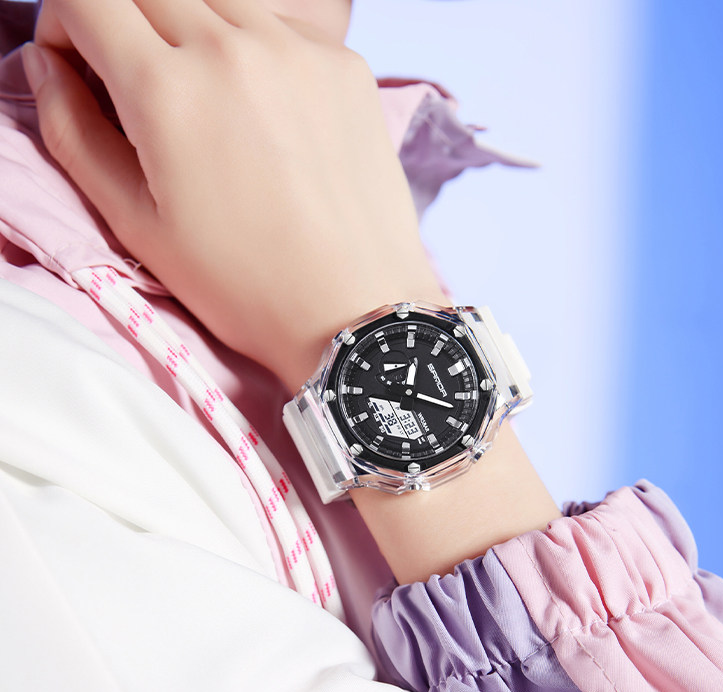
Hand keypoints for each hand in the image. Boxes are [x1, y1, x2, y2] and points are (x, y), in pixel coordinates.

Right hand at [24, 0, 447, 390]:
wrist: (354, 309)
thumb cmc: (244, 285)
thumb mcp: (138, 225)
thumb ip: (73, 132)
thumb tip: (47, 65)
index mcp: (167, 91)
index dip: (65, 27)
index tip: (81, 70)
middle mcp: (233, 49)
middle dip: (125, 28)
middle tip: (141, 94)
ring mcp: (299, 51)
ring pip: (215, 0)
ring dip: (189, 33)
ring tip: (206, 103)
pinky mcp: (345, 66)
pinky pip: (280, 26)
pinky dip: (253, 49)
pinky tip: (264, 110)